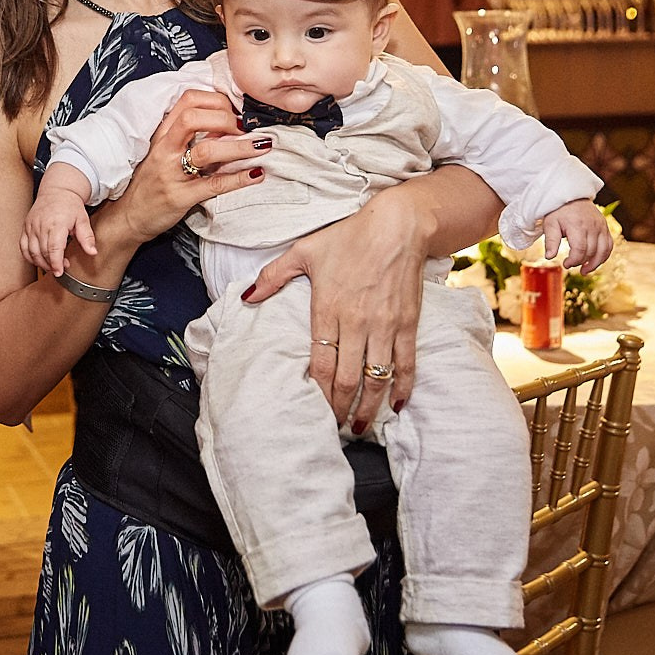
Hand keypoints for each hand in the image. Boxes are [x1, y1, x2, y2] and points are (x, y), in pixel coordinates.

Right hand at [22, 190, 95, 276]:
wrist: (56, 191)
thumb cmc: (70, 205)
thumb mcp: (83, 219)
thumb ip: (87, 237)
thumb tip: (92, 252)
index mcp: (57, 223)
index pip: (54, 248)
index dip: (56, 263)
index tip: (60, 272)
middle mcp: (41, 225)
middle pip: (43, 252)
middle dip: (51, 265)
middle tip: (61, 268)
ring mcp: (31, 226)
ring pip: (31, 251)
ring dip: (40, 263)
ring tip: (51, 266)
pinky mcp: (26, 227)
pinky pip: (23, 247)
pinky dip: (29, 257)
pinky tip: (38, 261)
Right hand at [103, 89, 264, 246]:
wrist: (129, 216)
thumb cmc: (152, 181)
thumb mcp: (165, 151)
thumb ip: (190, 135)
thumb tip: (227, 122)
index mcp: (163, 134)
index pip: (188, 100)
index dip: (216, 100)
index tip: (234, 111)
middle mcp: (165, 149)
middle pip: (194, 117)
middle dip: (226, 118)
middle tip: (246, 129)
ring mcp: (171, 173)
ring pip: (206, 151)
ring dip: (239, 147)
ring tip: (262, 146)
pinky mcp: (180, 197)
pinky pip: (213, 185)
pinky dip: (238, 179)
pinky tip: (256, 174)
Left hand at [245, 184, 433, 427]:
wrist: (397, 225)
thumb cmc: (348, 237)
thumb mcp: (303, 251)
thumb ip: (273, 276)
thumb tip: (247, 297)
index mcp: (327, 309)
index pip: (319, 364)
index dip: (316, 393)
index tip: (311, 410)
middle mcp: (356, 323)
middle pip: (346, 379)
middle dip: (338, 409)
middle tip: (333, 429)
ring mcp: (384, 326)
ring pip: (376, 378)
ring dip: (368, 408)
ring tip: (359, 427)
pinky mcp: (408, 324)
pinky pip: (406, 364)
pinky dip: (402, 388)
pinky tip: (396, 406)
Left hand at [540, 199, 612, 273]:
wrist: (571, 195)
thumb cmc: (559, 210)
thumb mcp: (550, 224)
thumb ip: (551, 241)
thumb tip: (549, 257)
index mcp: (577, 225)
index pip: (580, 250)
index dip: (573, 261)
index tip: (565, 264)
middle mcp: (592, 226)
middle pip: (591, 252)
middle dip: (581, 262)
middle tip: (570, 264)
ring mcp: (601, 226)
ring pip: (604, 251)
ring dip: (595, 263)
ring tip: (585, 270)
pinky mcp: (605, 227)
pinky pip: (609, 245)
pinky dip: (604, 256)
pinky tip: (595, 262)